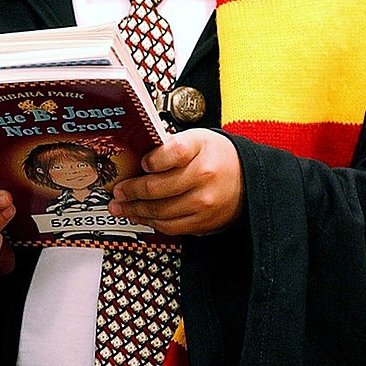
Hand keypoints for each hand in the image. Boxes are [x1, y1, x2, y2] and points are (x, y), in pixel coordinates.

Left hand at [108, 129, 243, 236]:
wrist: (248, 179)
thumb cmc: (217, 156)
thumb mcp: (197, 138)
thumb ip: (169, 145)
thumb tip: (138, 157)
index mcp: (200, 150)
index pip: (170, 154)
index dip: (151, 160)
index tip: (141, 163)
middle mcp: (203, 177)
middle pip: (157, 188)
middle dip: (131, 191)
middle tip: (117, 191)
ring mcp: (203, 203)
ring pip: (160, 211)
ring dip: (135, 210)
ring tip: (121, 207)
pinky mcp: (203, 222)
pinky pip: (170, 226)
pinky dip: (151, 222)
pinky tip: (140, 215)